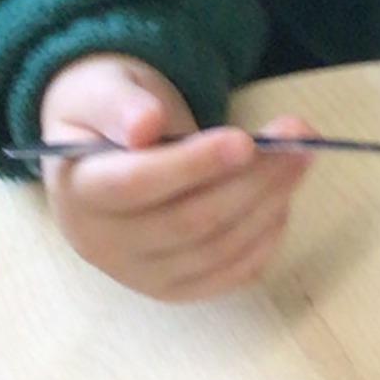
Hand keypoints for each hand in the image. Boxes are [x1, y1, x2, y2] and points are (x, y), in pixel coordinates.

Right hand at [38, 54, 313, 302]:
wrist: (103, 155)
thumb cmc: (108, 114)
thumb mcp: (102, 90)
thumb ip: (119, 105)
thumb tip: (145, 126)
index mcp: (79, 191)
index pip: (136, 185)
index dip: (193, 165)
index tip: (244, 140)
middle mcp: (104, 244)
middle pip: (188, 222)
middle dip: (251, 181)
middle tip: (296, 138)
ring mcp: (141, 275)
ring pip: (217, 250)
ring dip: (269, 205)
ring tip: (300, 158)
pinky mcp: (176, 289)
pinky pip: (230, 275)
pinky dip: (266, 239)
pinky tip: (282, 200)